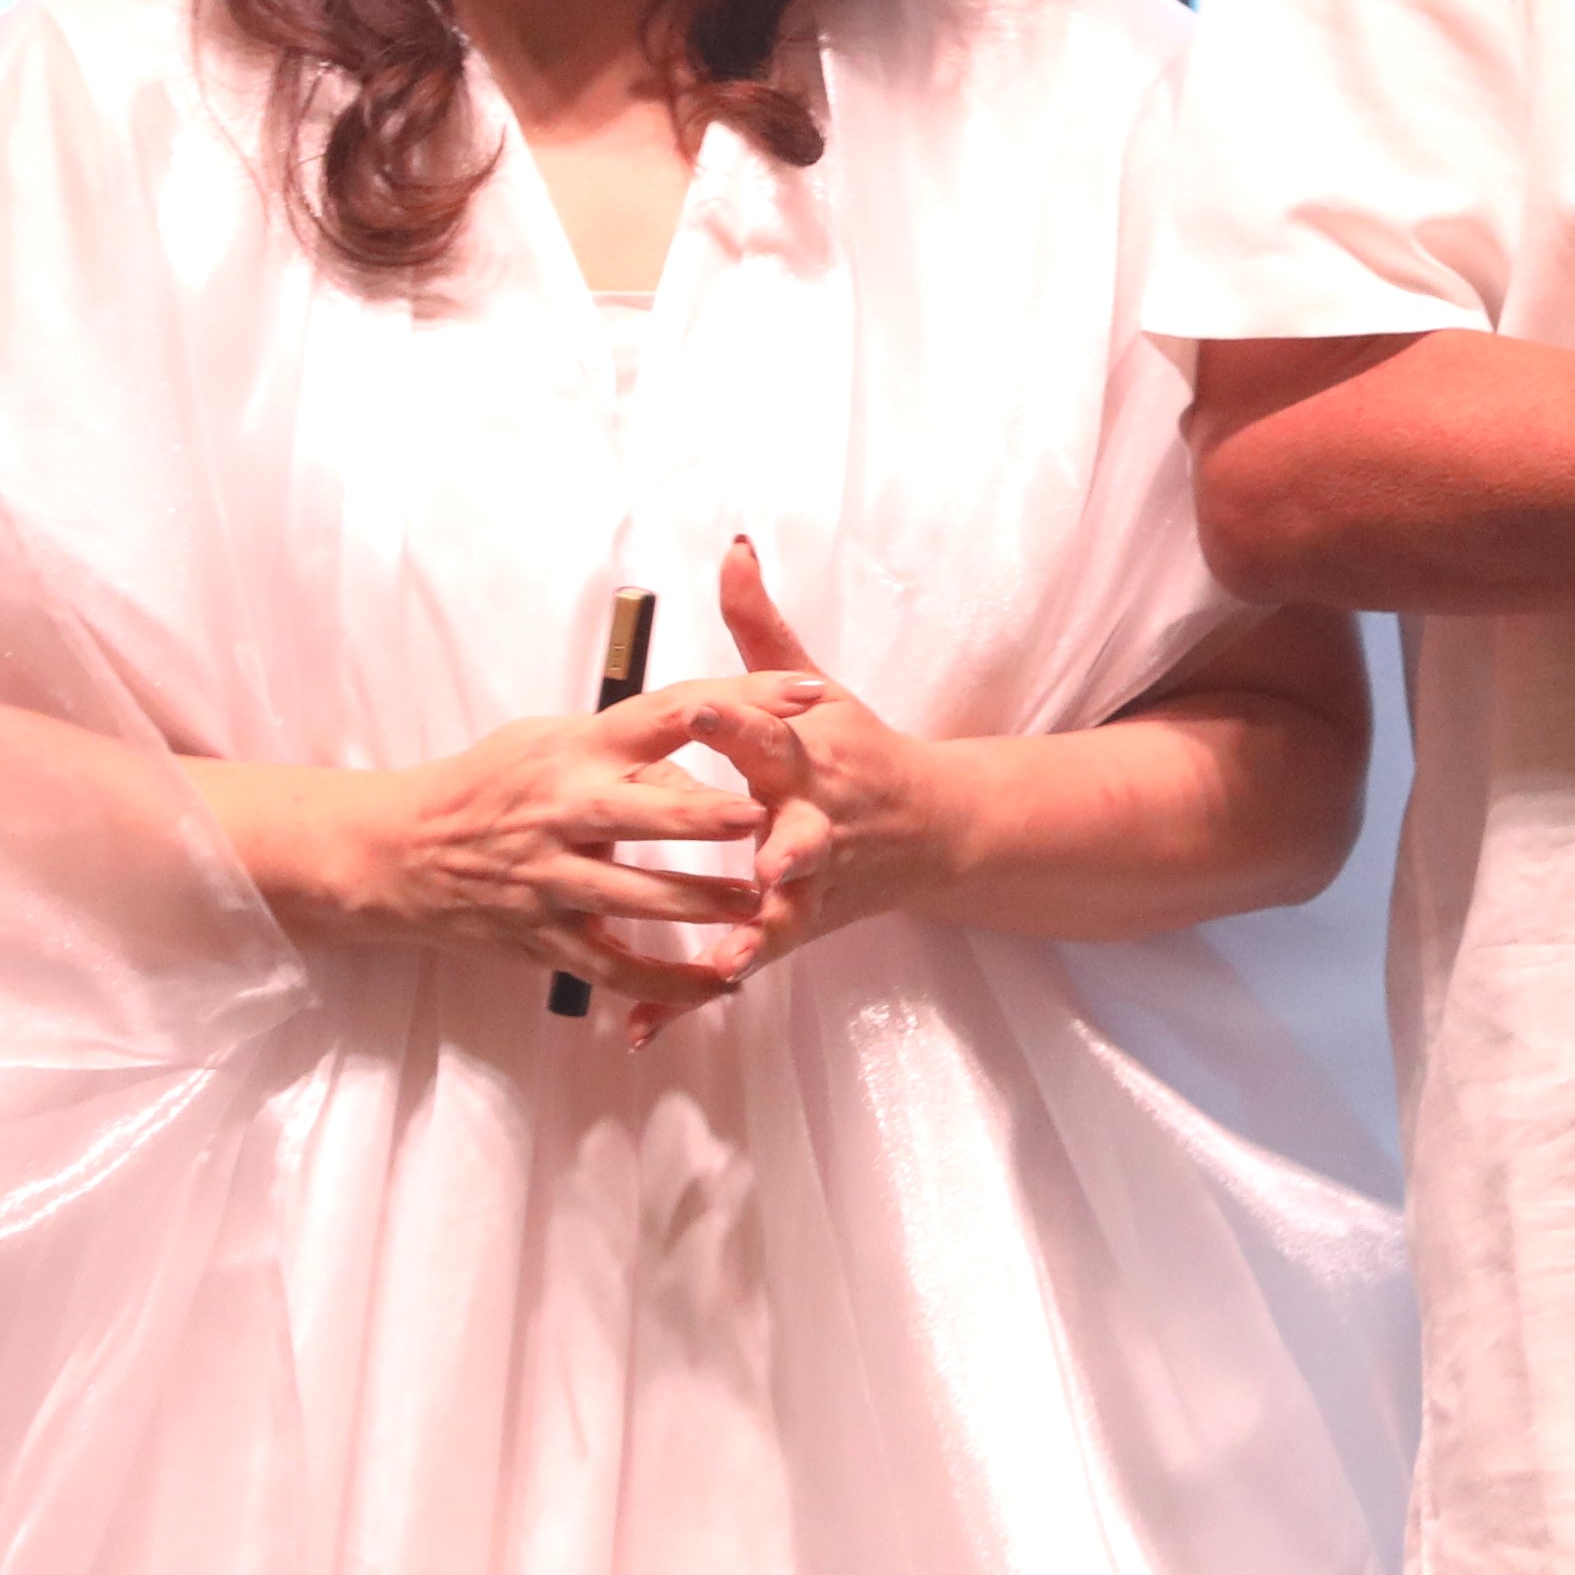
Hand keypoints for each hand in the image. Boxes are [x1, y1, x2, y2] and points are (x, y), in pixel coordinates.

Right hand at [198, 694, 790, 1003]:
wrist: (402, 851)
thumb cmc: (491, 784)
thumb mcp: (553, 741)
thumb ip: (629, 749)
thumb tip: (707, 758)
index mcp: (578, 748)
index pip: (671, 713)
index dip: (742, 702)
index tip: (808, 695)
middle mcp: (566, 810)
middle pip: (648, 813)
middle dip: (709, 820)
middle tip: (772, 822)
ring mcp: (553, 879)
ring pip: (640, 899)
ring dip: (706, 907)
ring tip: (763, 910)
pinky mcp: (546, 937)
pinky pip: (617, 966)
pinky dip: (671, 983)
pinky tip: (721, 985)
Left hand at [584, 545, 1004, 1030]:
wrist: (936, 834)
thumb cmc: (861, 751)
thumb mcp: (819, 687)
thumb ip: (761, 629)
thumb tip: (732, 547)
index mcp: (810, 756)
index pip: (771, 732)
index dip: (736, 722)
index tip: (698, 712)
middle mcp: (816, 820)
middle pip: (795, 832)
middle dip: (775, 844)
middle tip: (751, 855)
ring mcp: (809, 883)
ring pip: (783, 911)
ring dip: (756, 934)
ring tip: (727, 960)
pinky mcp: (794, 928)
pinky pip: (741, 964)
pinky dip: (691, 1000)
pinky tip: (639, 1027)